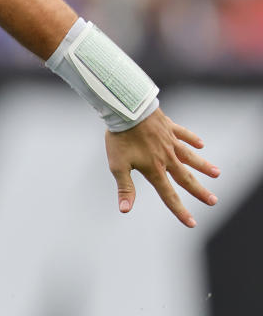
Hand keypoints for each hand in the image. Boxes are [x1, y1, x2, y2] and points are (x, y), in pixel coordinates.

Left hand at [104, 108, 219, 226]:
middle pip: (186, 178)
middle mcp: (167, 157)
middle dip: (200, 191)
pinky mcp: (168, 127)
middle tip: (213, 201)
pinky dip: (193, 139)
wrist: (126, 110)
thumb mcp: (118, 166)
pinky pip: (184, 134)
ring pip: (190, 157)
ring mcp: (169, 141)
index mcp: (154, 169)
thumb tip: (125, 210)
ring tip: (217, 173)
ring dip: (203, 166)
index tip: (192, 223)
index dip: (180, 211)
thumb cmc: (120, 139)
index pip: (169, 195)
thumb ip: (125, 188)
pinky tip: (201, 144)